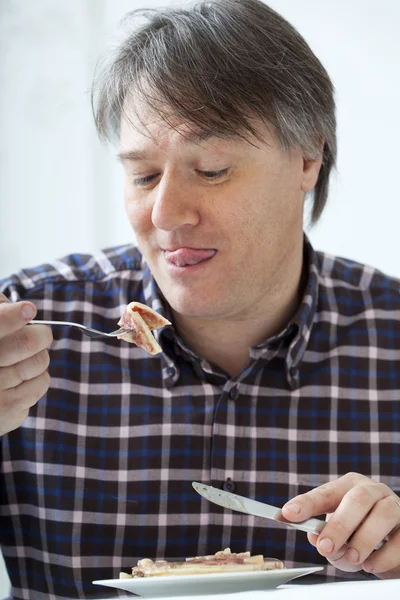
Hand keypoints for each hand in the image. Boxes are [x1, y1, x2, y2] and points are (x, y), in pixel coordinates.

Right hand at [0, 293, 51, 435]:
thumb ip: (2, 314)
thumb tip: (25, 310)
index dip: (12, 316)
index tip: (29, 310)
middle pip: (27, 342)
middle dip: (41, 335)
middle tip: (41, 334)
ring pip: (40, 362)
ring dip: (38, 357)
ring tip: (23, 359)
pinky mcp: (9, 413)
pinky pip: (42, 383)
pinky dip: (37, 378)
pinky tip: (20, 379)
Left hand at [282, 472, 399, 577]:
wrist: (394, 542)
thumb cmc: (360, 532)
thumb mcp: (338, 532)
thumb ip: (324, 534)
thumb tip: (316, 539)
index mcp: (348, 486)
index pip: (325, 492)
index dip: (306, 503)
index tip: (287, 514)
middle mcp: (372, 490)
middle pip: (357, 499)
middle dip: (339, 524)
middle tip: (325, 548)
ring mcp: (394, 505)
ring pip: (382, 514)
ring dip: (364, 539)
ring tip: (352, 559)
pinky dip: (384, 555)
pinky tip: (370, 565)